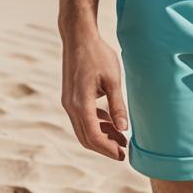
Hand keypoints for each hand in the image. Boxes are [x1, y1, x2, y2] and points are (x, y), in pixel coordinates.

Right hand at [60, 32, 128, 159]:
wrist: (78, 37)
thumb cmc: (98, 55)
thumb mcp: (113, 79)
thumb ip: (117, 105)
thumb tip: (124, 129)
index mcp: (81, 104)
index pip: (94, 136)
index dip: (108, 148)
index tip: (122, 154)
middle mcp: (71, 106)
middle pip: (86, 138)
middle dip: (105, 147)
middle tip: (123, 151)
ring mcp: (68, 102)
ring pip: (83, 129)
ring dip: (101, 136)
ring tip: (121, 138)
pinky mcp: (70, 97)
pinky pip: (82, 118)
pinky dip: (95, 124)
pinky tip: (110, 122)